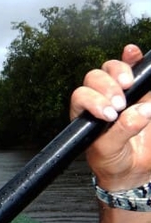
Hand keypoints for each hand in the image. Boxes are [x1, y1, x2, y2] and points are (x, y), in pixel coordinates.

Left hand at [70, 44, 150, 190]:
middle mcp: (99, 99)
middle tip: (120, 104)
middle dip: (106, 87)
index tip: (109, 114)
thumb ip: (121, 132)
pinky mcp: (141, 89)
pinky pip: (135, 66)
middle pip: (95, 78)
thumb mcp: (111, 152)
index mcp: (84, 114)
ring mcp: (120, 92)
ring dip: (119, 71)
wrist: (134, 169)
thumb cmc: (114, 161)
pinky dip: (133, 58)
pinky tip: (133, 53)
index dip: (93, 100)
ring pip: (111, 69)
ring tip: (129, 85)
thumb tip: (140, 110)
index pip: (81, 96)